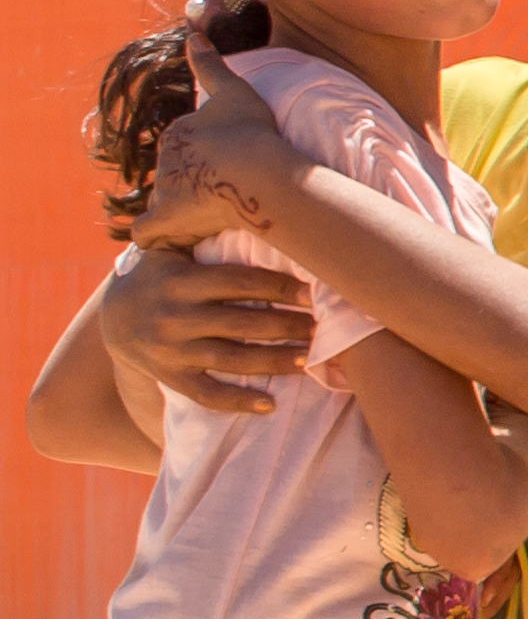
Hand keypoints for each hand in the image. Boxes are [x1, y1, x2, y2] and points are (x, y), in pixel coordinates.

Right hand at [99, 244, 314, 417]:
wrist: (113, 318)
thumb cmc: (162, 278)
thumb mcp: (173, 253)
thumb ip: (206, 240)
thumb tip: (261, 213)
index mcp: (181, 280)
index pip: (240, 282)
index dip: (281, 287)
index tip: (315, 292)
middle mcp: (175, 315)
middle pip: (243, 322)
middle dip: (287, 326)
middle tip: (322, 328)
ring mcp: (171, 349)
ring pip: (232, 359)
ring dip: (274, 361)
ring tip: (308, 361)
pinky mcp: (170, 377)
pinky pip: (207, 394)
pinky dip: (237, 401)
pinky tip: (270, 404)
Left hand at [128, 37, 313, 250]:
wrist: (254, 170)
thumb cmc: (252, 133)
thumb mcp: (235, 91)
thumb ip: (212, 65)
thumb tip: (193, 32)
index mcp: (179, 133)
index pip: (183, 147)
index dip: (203, 158)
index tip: (226, 170)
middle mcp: (166, 160)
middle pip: (173, 175)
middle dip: (188, 185)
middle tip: (220, 199)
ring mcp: (165, 191)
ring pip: (165, 203)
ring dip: (179, 213)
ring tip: (205, 224)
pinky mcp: (166, 219)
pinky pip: (148, 234)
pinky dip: (156, 239)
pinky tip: (170, 242)